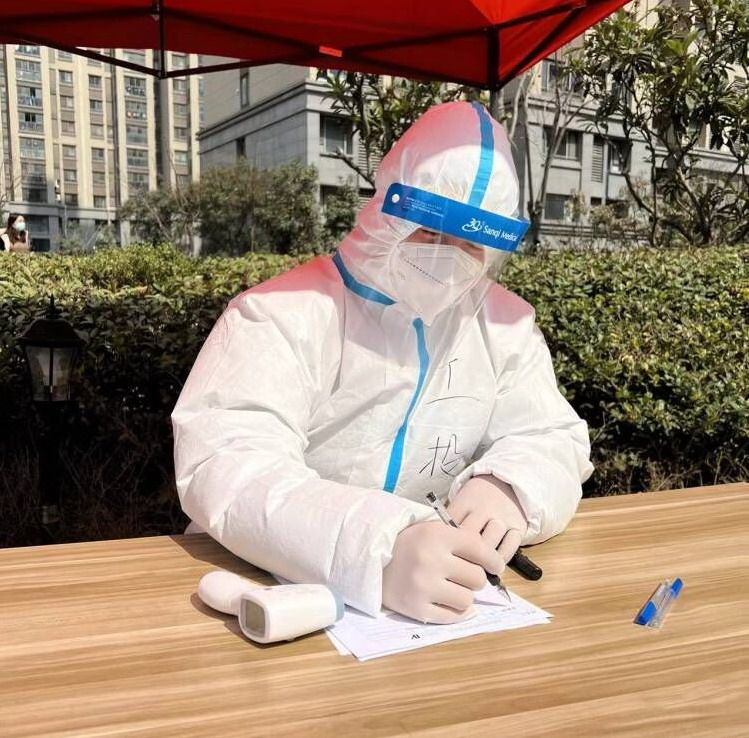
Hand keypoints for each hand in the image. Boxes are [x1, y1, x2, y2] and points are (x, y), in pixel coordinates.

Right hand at [382, 520, 503, 623]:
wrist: (372, 560)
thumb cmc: (409, 544)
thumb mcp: (432, 529)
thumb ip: (461, 540)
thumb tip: (493, 564)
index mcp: (437, 536)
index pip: (480, 550)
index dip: (493, 560)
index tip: (495, 566)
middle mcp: (431, 560)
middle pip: (477, 578)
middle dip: (474, 578)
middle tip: (462, 575)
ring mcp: (423, 586)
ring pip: (467, 600)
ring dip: (463, 595)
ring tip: (451, 588)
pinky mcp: (416, 608)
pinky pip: (451, 616)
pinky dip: (453, 611)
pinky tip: (446, 601)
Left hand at [448, 475, 527, 564]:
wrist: (508, 482)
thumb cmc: (478, 497)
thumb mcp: (463, 500)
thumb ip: (453, 519)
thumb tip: (442, 544)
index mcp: (467, 501)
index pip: (452, 525)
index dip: (446, 542)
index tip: (444, 554)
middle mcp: (485, 509)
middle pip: (471, 537)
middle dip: (463, 555)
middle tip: (457, 567)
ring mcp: (503, 518)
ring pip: (490, 544)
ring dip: (482, 560)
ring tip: (476, 569)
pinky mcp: (518, 526)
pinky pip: (509, 548)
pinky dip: (501, 559)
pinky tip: (493, 565)